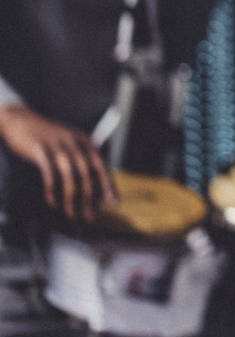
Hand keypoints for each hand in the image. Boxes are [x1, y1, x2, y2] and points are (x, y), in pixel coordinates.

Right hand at [0, 103, 115, 222]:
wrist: (20, 120)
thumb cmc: (46, 137)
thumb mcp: (68, 143)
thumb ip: (80, 160)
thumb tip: (90, 188)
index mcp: (84, 141)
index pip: (101, 165)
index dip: (108, 184)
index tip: (113, 202)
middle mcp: (74, 142)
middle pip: (87, 172)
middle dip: (90, 196)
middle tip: (90, 215)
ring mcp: (57, 145)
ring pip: (69, 175)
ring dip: (71, 197)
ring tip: (71, 214)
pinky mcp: (39, 149)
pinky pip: (49, 172)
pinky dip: (52, 189)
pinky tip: (52, 202)